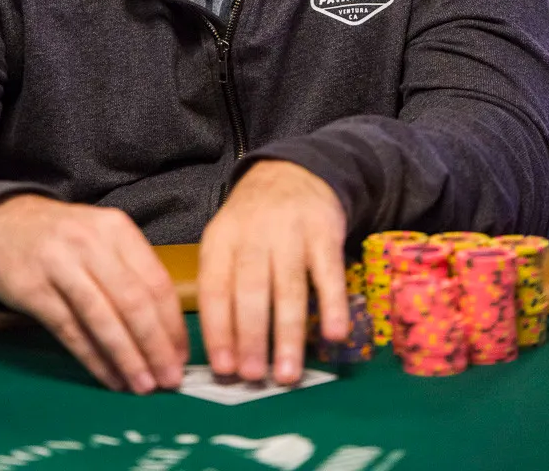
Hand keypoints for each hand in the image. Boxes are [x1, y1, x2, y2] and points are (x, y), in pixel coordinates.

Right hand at [0, 195, 187, 392]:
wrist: (2, 223)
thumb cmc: (64, 238)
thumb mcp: (102, 238)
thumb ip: (132, 271)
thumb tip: (167, 328)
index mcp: (116, 230)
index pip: (155, 281)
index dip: (172, 323)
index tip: (182, 355)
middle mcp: (91, 243)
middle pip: (133, 301)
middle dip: (155, 345)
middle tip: (170, 378)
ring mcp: (61, 265)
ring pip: (103, 318)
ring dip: (127, 357)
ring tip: (143, 385)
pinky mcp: (34, 290)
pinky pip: (71, 331)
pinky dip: (94, 359)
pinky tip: (110, 377)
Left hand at [198, 161, 348, 385]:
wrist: (294, 170)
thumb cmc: (254, 221)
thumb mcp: (226, 239)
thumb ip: (222, 285)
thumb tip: (222, 350)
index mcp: (222, 238)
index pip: (215, 287)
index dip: (218, 329)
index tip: (223, 368)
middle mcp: (254, 234)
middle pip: (250, 290)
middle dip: (251, 337)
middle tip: (254, 377)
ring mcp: (291, 232)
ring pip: (288, 287)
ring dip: (287, 334)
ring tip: (287, 374)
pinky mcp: (324, 232)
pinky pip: (329, 272)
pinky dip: (332, 304)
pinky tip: (333, 335)